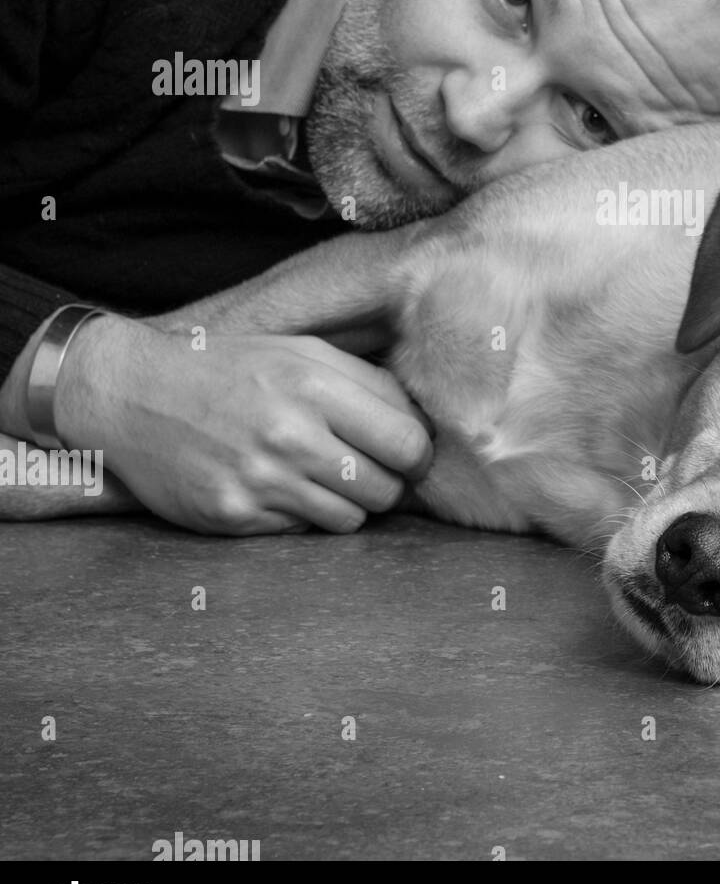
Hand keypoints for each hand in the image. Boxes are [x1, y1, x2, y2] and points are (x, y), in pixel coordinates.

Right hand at [55, 314, 432, 534]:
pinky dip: (302, 515)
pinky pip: (301, 531)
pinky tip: (279, 487)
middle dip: (386, 483)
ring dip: (347, 504)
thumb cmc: (228, 368)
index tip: (409, 455)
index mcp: (314, 386)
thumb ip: (367, 383)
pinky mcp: (233, 516)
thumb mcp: (301, 352)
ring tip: (321, 477)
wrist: (131, 394)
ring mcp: (260, 480)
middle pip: (384, 489)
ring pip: (349, 519)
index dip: (418, 455)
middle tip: (366, 469)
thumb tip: (424, 424)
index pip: (408, 443)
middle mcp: (290, 435)